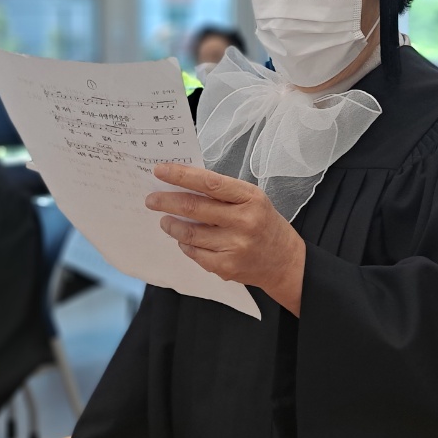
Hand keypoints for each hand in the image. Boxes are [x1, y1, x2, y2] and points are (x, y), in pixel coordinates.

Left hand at [145, 162, 305, 315]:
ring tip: (166, 220)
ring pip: (189, 234)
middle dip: (166, 201)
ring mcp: (234, 246)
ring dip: (171, 225)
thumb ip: (222, 192)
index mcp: (250, 198)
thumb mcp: (251, 199)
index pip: (209, 183)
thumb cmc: (263, 223)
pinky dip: (184, 245)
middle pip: (193, 208)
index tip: (160, 170)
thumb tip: (183, 183)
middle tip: (152, 199)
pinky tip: (184, 240)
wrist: (285, 261)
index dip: (181, 175)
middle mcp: (243, 221)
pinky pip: (194, 253)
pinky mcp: (226, 266)